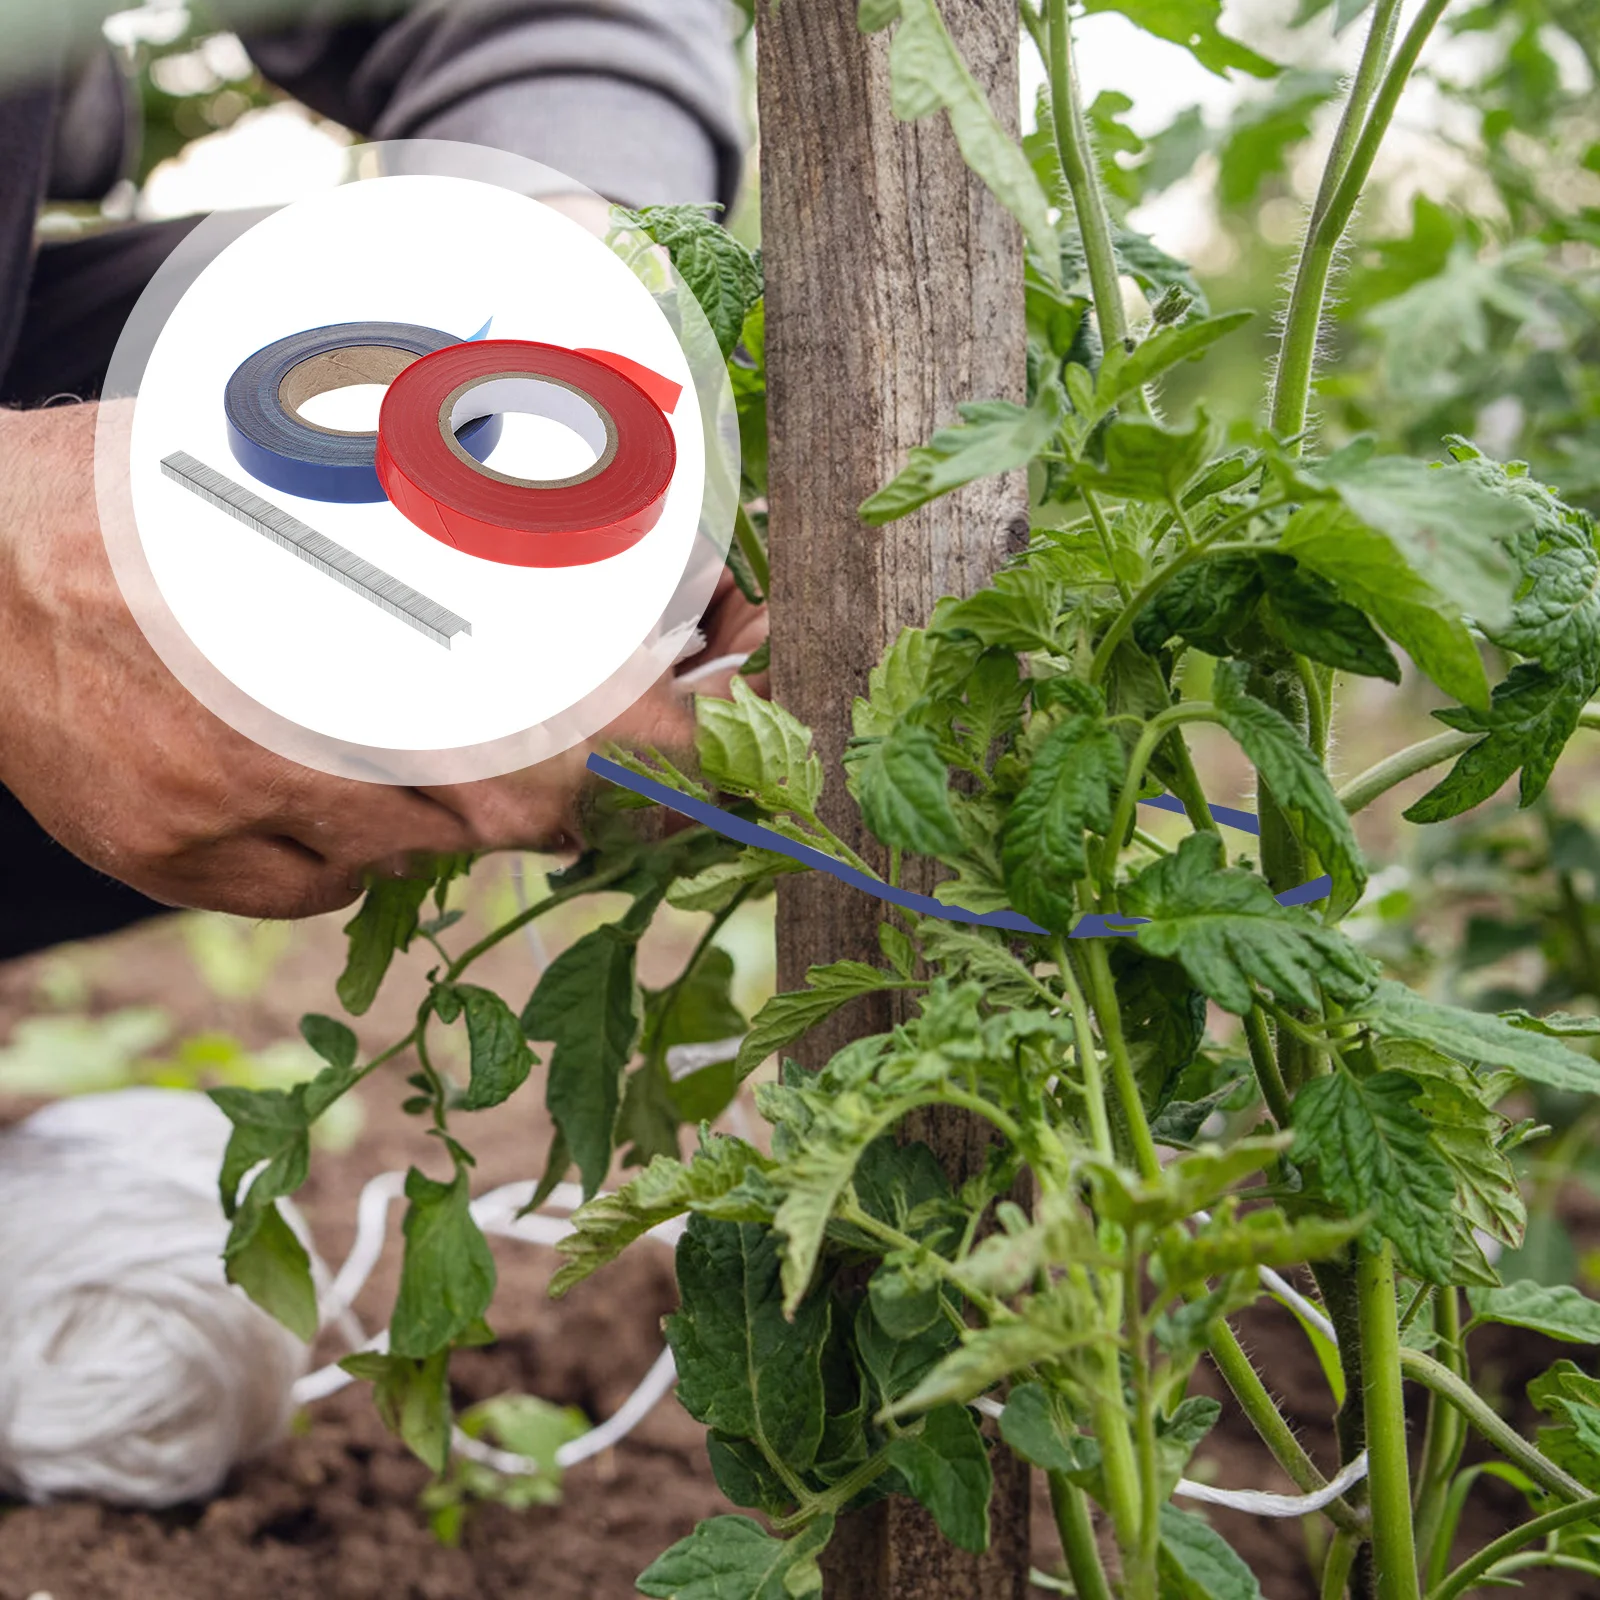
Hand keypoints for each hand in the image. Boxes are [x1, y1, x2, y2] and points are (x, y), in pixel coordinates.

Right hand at [0, 402, 738, 919]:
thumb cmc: (162, 495)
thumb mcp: (314, 472)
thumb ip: (452, 534)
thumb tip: (599, 569)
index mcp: (362, 610)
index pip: (564, 707)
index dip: (654, 746)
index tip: (697, 757)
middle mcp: (305, 717)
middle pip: (507, 807)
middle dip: (552, 786)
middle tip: (552, 755)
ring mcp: (233, 800)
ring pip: (415, 852)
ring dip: (435, 807)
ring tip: (377, 732)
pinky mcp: (168, 857)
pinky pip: (315, 893)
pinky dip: (337, 852)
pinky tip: (292, 784)